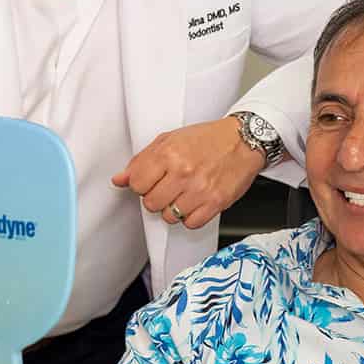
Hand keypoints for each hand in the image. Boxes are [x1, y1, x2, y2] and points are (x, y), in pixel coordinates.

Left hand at [112, 116, 263, 228]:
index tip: (152, 181)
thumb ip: (142, 160)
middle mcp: (183, 172)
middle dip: (157, 197)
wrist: (243, 140)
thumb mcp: (170, 140)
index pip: (137, 184)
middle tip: (170, 187)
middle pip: (151, 204)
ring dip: (174, 208)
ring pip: (169, 216)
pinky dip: (191, 216)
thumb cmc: (208, 139)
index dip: (142, 184)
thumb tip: (119, 179)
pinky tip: (195, 202)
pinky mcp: (215, 203)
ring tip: (184, 193)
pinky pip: (191, 224)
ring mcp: (199, 189)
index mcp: (168, 153)